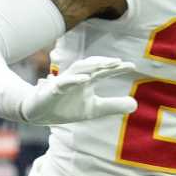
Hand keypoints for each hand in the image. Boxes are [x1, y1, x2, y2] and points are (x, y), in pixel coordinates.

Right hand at [20, 56, 138, 125]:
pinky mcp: (52, 90)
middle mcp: (77, 78)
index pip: (104, 71)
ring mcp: (64, 82)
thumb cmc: (66, 107)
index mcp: (87, 81)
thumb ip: (113, 105)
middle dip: (104, 62)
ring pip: (78, 70)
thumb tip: (135, 104)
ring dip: (91, 66)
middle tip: (119, 61)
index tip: (132, 66)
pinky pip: (63, 82)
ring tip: (106, 65)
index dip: (117, 68)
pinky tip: (85, 79)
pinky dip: (74, 79)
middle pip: (92, 65)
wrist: (39, 114)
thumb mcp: (94, 109)